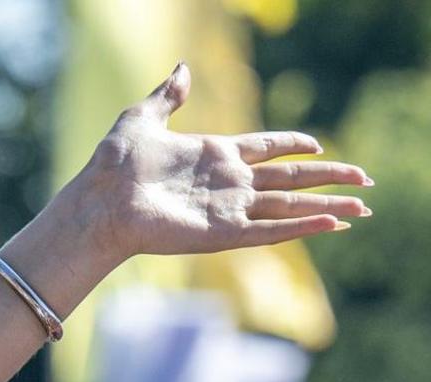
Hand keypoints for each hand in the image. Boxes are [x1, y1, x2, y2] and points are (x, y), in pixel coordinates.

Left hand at [60, 65, 368, 264]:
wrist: (98, 203)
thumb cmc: (113, 165)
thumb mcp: (142, 119)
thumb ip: (168, 95)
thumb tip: (183, 68)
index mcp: (215, 155)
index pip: (267, 148)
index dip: (294, 146)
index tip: (318, 145)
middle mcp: (228, 183)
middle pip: (291, 180)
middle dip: (330, 178)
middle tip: (365, 180)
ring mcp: (228, 209)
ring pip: (290, 207)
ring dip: (328, 206)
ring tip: (363, 207)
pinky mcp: (222, 232)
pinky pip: (269, 229)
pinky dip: (301, 227)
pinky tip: (331, 224)